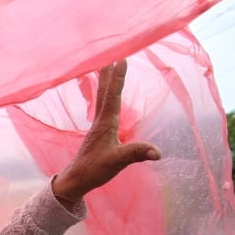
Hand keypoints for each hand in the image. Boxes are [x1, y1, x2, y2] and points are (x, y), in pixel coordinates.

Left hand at [51, 60, 160, 203]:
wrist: (76, 179)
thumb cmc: (94, 170)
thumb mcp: (117, 162)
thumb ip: (136, 154)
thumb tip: (158, 152)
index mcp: (106, 123)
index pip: (113, 96)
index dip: (118, 78)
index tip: (122, 59)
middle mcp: (100, 121)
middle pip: (105, 92)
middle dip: (111, 74)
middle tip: (113, 55)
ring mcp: (98, 126)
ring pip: (102, 98)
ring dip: (106, 82)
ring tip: (107, 68)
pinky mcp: (97, 133)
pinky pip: (102, 108)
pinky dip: (106, 96)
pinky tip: (108, 98)